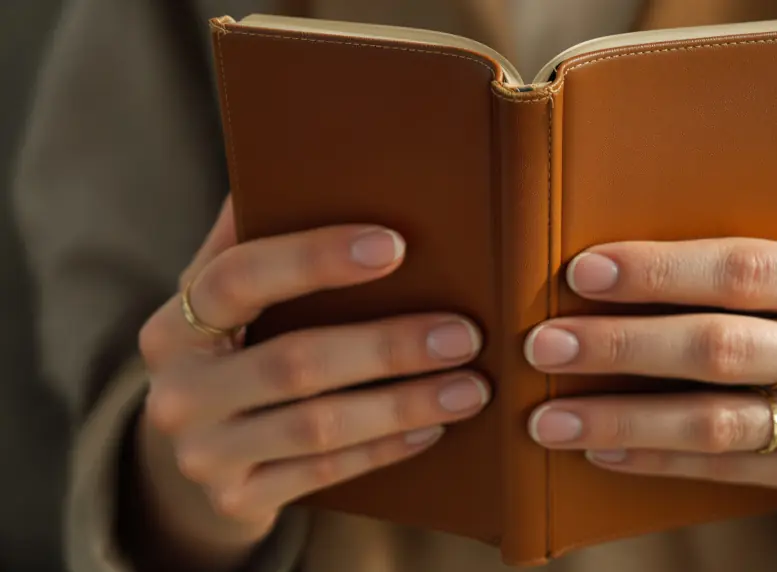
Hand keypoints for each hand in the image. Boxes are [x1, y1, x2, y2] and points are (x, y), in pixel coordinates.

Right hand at [133, 197, 489, 570]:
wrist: (193, 457)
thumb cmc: (231, 351)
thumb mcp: (224, 300)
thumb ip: (252, 237)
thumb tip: (302, 149)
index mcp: (176, 321)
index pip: (239, 277)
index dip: (314, 259)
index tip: (395, 246)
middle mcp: (179, 388)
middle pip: (294, 362)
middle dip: (388, 347)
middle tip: (465, 334)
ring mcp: (203, 451)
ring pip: (318, 427)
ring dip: (404, 405)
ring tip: (473, 387)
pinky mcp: (235, 499)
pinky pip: (324, 475)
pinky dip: (386, 451)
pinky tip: (435, 430)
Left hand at [523, 217, 776, 497]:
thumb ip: (765, 230)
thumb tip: (642, 204)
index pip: (742, 272)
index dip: (658, 273)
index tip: (582, 271)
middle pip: (718, 351)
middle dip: (620, 348)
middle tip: (543, 343)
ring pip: (714, 425)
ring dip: (621, 420)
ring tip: (547, 417)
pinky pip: (725, 470)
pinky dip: (655, 460)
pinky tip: (598, 448)